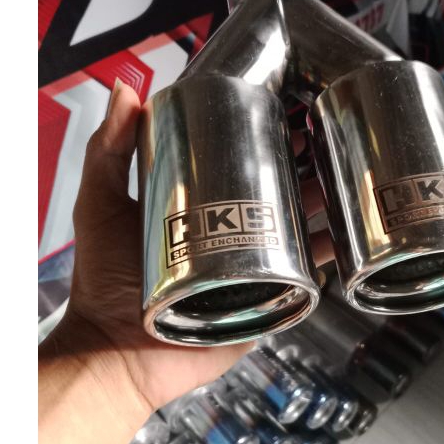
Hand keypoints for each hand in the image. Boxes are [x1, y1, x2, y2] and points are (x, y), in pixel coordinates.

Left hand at [46, 78, 332, 412]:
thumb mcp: (100, 205)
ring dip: (320, 203)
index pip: (240, 163)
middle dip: (302, 163)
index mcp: (201, 208)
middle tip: (321, 136)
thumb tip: (125, 90)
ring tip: (339, 177)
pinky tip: (342, 234)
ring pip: (296, 229)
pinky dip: (324, 256)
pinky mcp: (263, 300)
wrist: (115, 354)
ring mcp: (250, 268)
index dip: (265, 136)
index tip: (284, 108)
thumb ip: (107, 152)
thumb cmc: (103, 282)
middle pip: (276, 191)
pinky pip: (302, 276)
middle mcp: (231, 234)